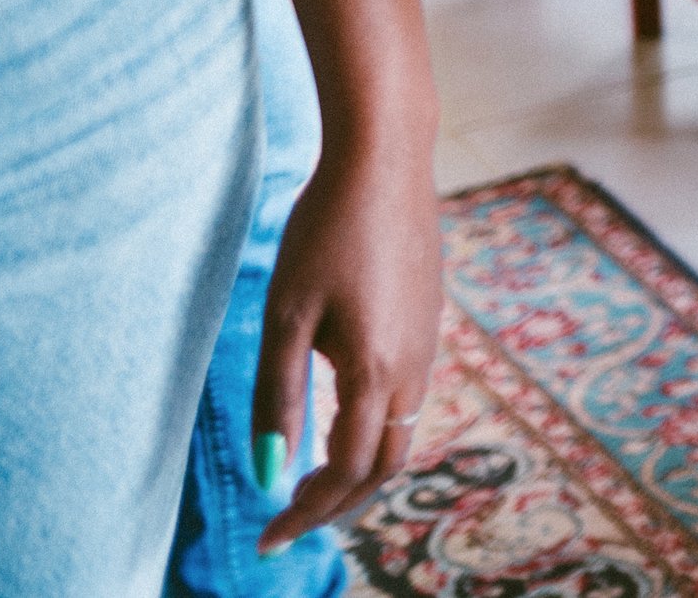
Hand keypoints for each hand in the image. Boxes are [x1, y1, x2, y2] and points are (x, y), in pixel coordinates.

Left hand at [253, 142, 445, 550]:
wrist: (385, 158)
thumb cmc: (324, 231)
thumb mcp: (285, 317)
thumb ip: (276, 400)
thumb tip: (268, 476)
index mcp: (376, 373)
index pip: (347, 474)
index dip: (307, 515)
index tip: (267, 539)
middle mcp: (415, 367)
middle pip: (384, 466)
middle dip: (336, 503)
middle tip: (288, 519)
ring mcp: (429, 341)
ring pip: (401, 431)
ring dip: (358, 465)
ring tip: (310, 477)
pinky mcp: (430, 317)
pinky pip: (410, 395)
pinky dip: (375, 427)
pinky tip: (341, 412)